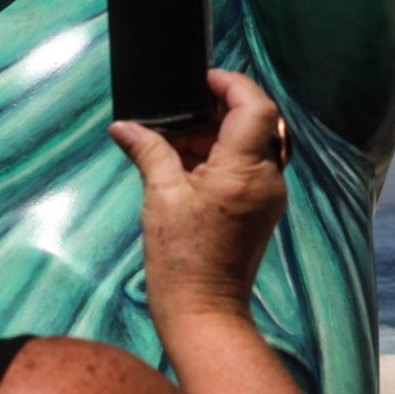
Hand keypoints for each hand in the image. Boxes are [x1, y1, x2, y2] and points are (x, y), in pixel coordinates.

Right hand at [111, 71, 287, 334]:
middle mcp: (268, 178)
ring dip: (220, 133)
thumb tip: (125, 126)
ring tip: (177, 140)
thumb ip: (149, 151)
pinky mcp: (262, 209)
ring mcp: (269, 195)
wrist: (204, 312)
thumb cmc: (181, 258)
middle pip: (259, 122)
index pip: (257, 106)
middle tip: (183, 112)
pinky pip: (250, 167)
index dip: (232, 85)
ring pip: (255, 144)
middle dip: (221, 109)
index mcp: (246, 170)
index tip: (201, 81)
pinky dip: (224, 157)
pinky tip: (188, 164)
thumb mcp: (160, 196)